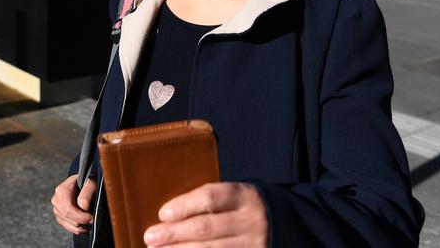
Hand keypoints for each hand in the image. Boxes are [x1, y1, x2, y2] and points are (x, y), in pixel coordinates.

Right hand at [51, 175, 96, 234]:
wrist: (84, 183)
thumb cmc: (88, 181)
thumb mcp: (91, 182)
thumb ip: (87, 192)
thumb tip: (83, 207)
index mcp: (61, 190)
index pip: (68, 209)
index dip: (81, 216)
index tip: (92, 217)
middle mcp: (56, 200)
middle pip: (68, 217)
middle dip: (82, 221)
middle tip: (93, 219)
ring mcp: (57, 210)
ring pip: (70, 224)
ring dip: (82, 225)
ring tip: (90, 218)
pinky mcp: (60, 217)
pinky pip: (70, 228)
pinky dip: (79, 228)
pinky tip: (85, 222)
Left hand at [144, 182, 268, 246]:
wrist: (289, 225)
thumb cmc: (246, 209)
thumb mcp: (235, 197)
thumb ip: (208, 202)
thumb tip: (167, 216)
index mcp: (244, 196)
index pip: (210, 198)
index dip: (184, 205)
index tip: (163, 214)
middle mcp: (251, 221)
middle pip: (206, 227)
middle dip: (174, 234)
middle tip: (150, 236)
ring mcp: (254, 245)